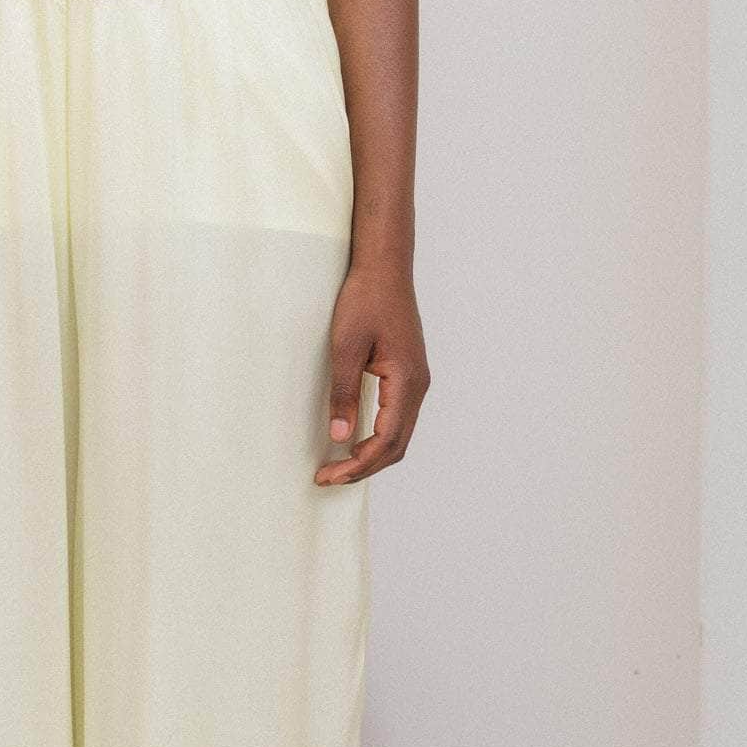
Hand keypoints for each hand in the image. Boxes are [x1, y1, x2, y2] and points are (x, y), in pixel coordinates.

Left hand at [315, 264, 429, 484]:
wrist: (384, 268)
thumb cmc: (365, 300)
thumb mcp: (345, 347)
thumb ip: (344, 393)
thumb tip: (340, 437)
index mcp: (407, 382)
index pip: (386, 441)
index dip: (357, 465)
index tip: (328, 475)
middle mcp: (418, 386)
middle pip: (396, 446)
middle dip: (363, 468)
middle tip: (328, 478)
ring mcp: (416, 381)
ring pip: (399, 435)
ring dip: (371, 455)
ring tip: (339, 467)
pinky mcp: (408, 374)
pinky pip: (397, 418)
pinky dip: (377, 438)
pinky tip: (355, 441)